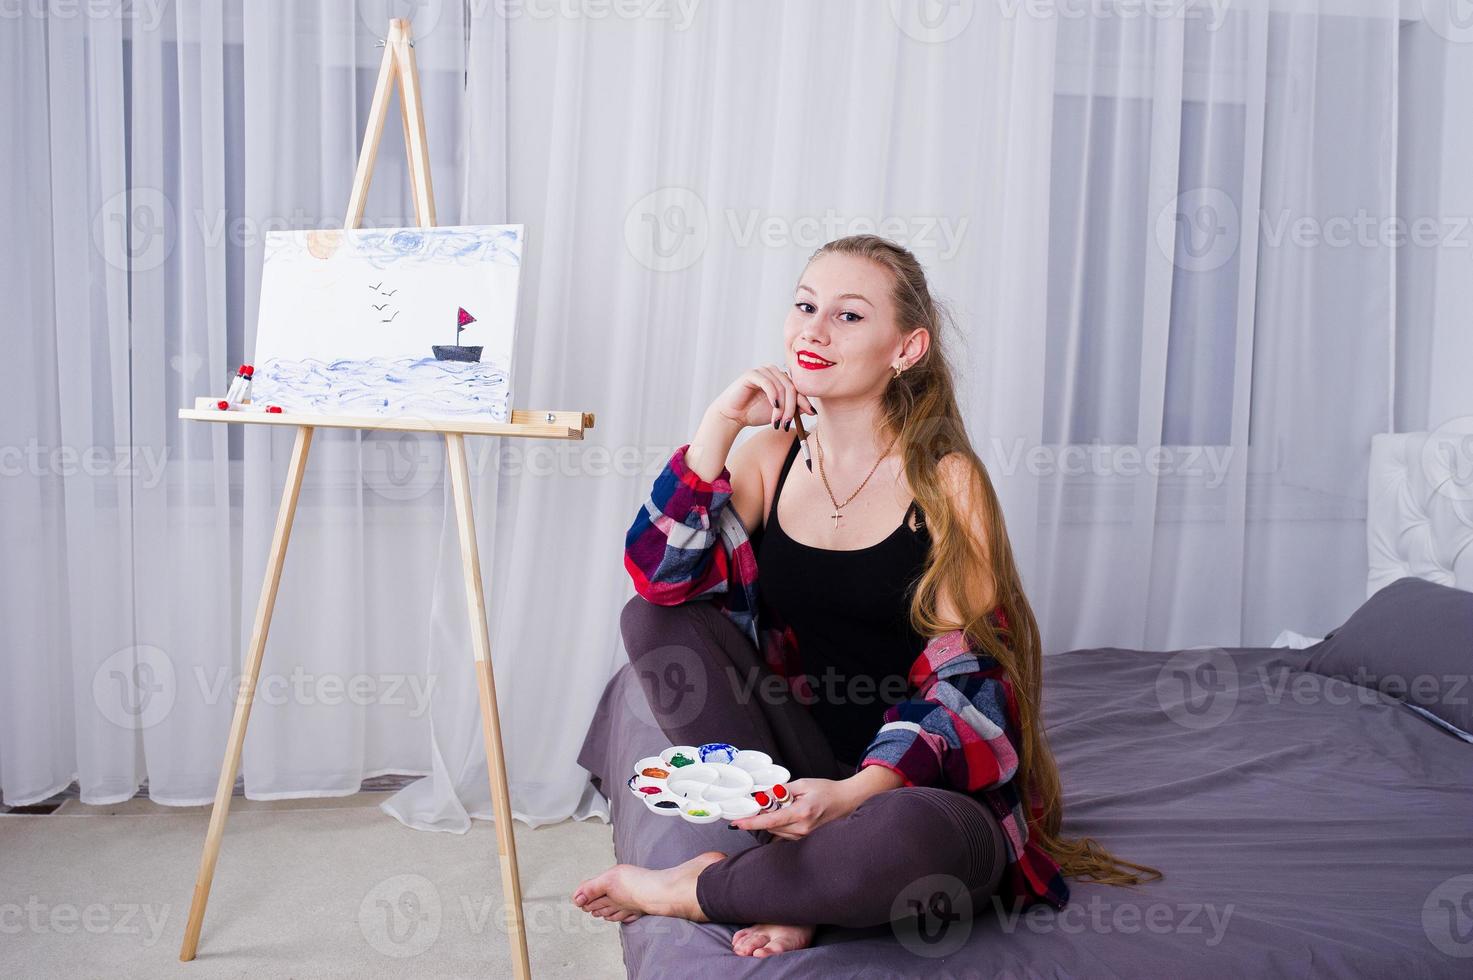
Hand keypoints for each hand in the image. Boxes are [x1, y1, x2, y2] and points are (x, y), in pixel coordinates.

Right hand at [710, 364, 818, 431]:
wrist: (733, 416)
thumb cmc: (754, 412)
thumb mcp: (779, 412)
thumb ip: (794, 409)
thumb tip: (812, 410)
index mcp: (781, 379)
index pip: (797, 387)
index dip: (805, 400)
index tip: (811, 413)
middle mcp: (773, 372)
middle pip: (791, 387)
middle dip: (791, 407)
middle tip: (787, 423)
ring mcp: (763, 371)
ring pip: (781, 387)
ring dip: (782, 407)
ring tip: (777, 421)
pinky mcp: (752, 374)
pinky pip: (768, 383)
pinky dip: (773, 395)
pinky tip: (774, 406)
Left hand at [729, 778, 855, 839]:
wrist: (845, 801)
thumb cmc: (826, 791)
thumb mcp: (803, 784)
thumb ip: (781, 791)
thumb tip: (763, 796)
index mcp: (801, 813)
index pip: (770, 820)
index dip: (752, 822)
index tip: (738, 822)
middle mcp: (802, 828)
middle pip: (770, 826)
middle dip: (761, 816)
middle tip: (760, 803)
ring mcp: (804, 836)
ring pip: (776, 831)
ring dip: (770, 820)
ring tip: (780, 805)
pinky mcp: (804, 838)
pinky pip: (783, 834)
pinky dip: (779, 824)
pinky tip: (785, 814)